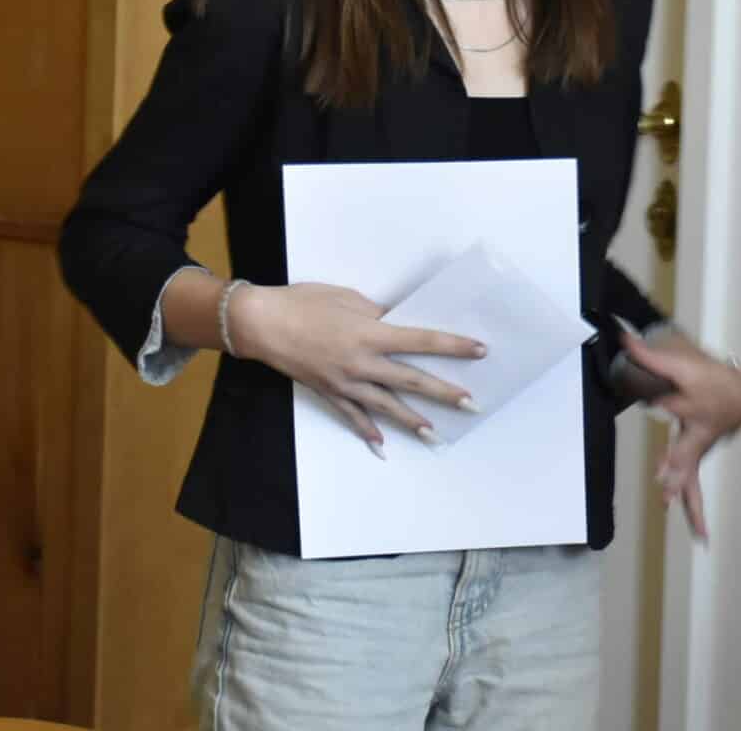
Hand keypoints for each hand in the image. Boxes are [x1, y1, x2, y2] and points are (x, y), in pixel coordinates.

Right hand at [227, 282, 485, 454]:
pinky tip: (381, 442)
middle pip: (411, 380)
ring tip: (435, 432)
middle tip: (471, 403)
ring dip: (412, 420)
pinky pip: (352, 416)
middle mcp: (362, 363)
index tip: (479, 350)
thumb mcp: (348, 298)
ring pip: (386, 405)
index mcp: (369, 334)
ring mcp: (345, 382)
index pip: (421, 341)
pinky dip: (367, 430)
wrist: (262, 324)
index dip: (453, 346)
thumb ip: (377, 314)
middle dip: (444, 392)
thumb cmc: (304, 302)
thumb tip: (397, 324)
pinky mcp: (328, 393)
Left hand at [620, 330, 740, 541]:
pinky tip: (699, 534)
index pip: (678, 411)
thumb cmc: (707, 380)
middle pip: (689, 457)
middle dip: (678, 472)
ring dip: (694, 506)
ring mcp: (698, 450)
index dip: (670, 417)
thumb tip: (622, 338)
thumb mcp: (679, 364)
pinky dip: (695, 509)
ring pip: (694, 480)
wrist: (737, 393)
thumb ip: (649, 355)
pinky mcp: (696, 458)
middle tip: (668, 491)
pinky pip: (694, 487)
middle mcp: (698, 436)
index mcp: (694, 410)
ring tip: (700, 536)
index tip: (661, 430)